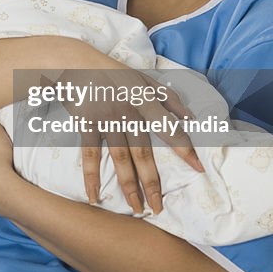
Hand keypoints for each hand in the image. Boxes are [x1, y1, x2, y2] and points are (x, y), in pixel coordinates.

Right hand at [65, 66, 203, 214]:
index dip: (184, 148)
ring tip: (136, 208)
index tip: (198, 169)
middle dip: (152, 182)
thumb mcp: (143, 77)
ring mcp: (105, 119)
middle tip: (158, 208)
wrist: (74, 63)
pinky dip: (91, 176)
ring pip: (119, 158)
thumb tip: (190, 119)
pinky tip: (94, 196)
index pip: (169, 127)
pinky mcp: (85, 124)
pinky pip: (89, 155)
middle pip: (142, 152)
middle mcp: (127, 111)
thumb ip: (168, 97)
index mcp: (145, 98)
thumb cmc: (112, 72)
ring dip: (128, 185)